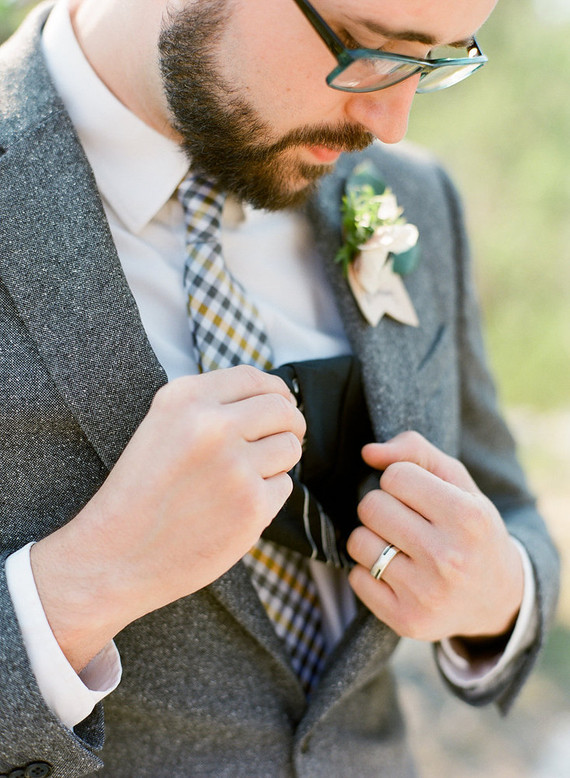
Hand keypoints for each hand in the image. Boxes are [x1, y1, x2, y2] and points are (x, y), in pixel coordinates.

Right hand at [32, 366, 304, 670]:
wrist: (116, 556)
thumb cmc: (140, 493)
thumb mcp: (160, 426)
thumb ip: (210, 406)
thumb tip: (274, 399)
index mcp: (186, 399)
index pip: (253, 378)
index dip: (276, 392)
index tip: (281, 405)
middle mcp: (214, 425)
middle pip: (282, 410)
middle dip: (290, 424)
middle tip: (281, 441)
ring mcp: (236, 466)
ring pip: (290, 447)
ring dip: (278, 462)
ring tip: (244, 480)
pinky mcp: (252, 506)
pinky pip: (284, 486)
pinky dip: (267, 497)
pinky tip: (234, 508)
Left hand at [346, 431, 523, 643]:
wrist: (497, 598)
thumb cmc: (470, 528)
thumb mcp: (458, 482)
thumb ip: (415, 452)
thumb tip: (368, 452)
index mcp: (467, 517)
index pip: (396, 475)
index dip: (399, 481)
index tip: (416, 495)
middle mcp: (448, 557)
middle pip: (371, 507)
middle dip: (381, 506)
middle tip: (404, 519)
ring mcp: (426, 593)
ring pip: (358, 542)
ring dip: (371, 538)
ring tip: (397, 545)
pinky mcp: (407, 621)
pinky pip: (357, 579)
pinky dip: (368, 572)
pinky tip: (395, 573)